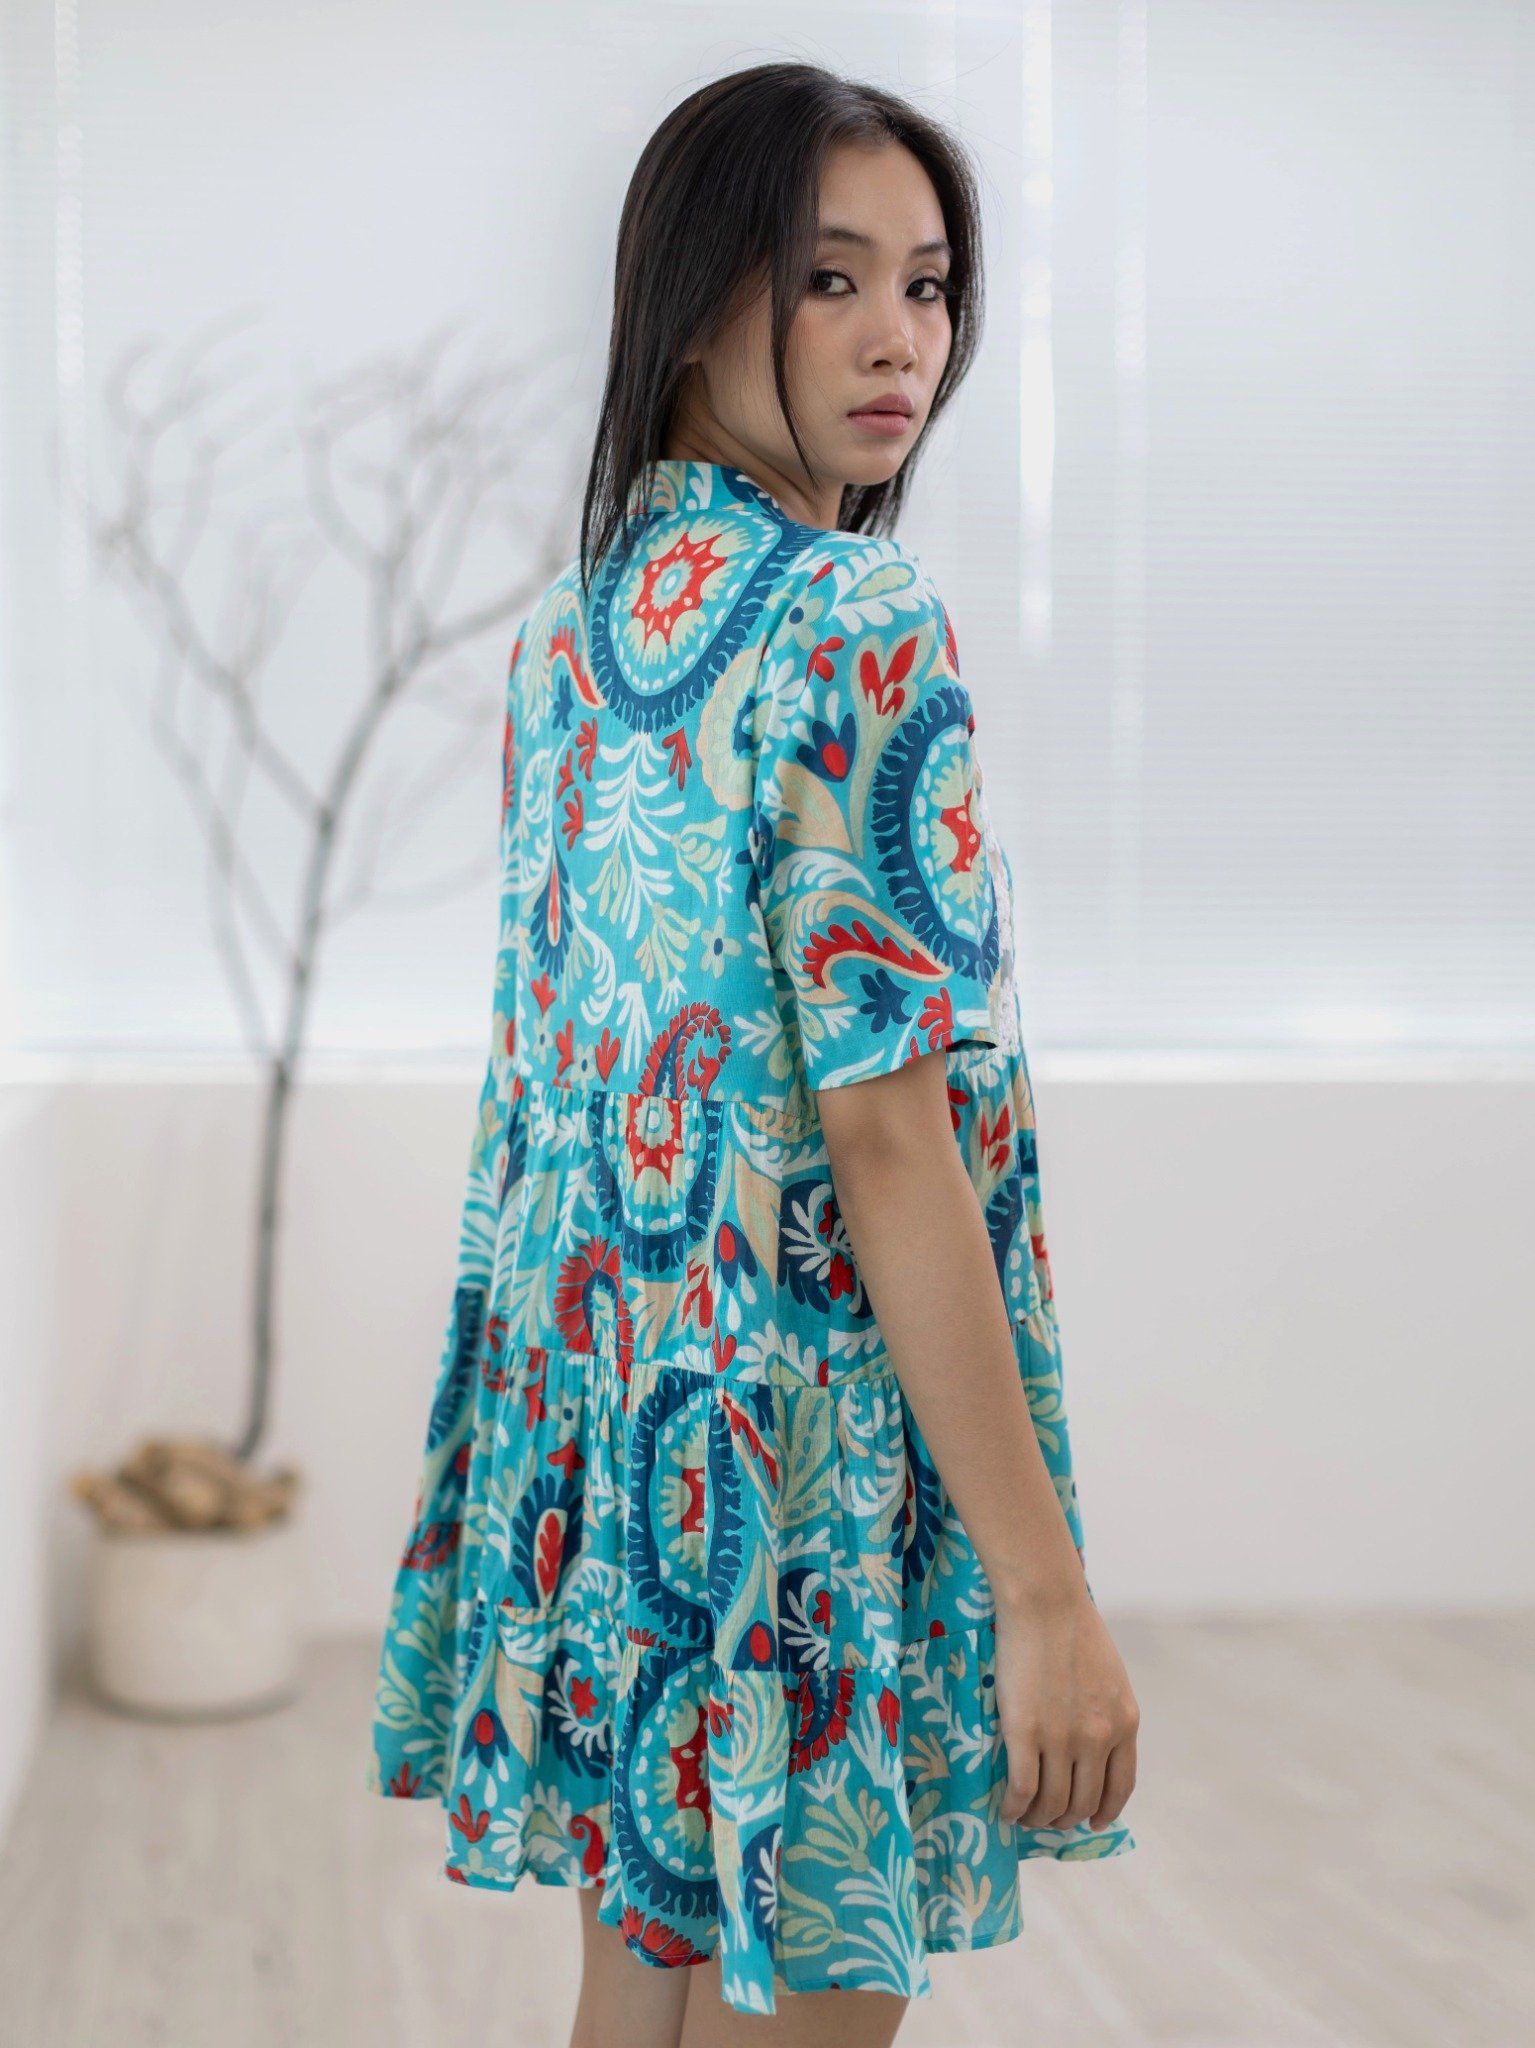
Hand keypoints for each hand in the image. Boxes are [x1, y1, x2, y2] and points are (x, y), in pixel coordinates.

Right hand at [992, 1579, 1138, 1831]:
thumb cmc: (1073, 1626)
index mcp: (1124, 1723)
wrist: (1045, 1601)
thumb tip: (1094, 1741)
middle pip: (1084, 1800)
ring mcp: (1062, 1738)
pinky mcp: (1025, 1732)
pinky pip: (1023, 1789)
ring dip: (1038, 1818)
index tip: (1094, 1822)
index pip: (1120, 1786)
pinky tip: (1006, 1810)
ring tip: (1024, 1817)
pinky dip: (1015, 1808)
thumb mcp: (1110, 1676)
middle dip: (1066, 1818)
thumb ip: (1107, 1711)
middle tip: (1049, 1818)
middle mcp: (1098, 1738)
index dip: (1106, 1811)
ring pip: (1053, 1802)